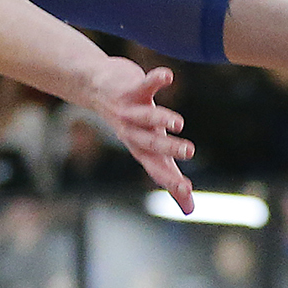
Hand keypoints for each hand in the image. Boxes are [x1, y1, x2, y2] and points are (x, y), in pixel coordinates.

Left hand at [88, 57, 195, 213]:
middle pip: (149, 143)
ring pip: (145, 116)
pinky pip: (144, 84)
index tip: (187, 189)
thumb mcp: (151, 153)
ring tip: (178, 122)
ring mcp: (130, 110)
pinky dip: (156, 80)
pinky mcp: (131, 88)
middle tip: (190, 151)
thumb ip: (170, 178)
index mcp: (141, 149)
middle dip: (168, 148)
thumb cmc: (133, 125)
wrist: (96, 89)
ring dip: (160, 118)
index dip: (169, 179)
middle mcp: (132, 132)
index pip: (156, 168)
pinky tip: (168, 76)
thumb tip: (190, 211)